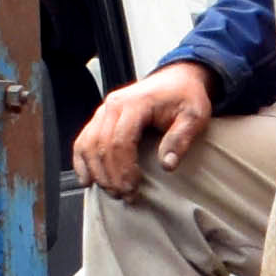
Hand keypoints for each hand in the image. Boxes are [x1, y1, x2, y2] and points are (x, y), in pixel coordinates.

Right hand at [76, 62, 214, 196]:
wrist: (177, 78)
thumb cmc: (185, 97)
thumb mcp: (194, 116)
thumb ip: (181, 138)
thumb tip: (167, 165)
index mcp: (134, 104)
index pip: (120, 141)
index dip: (124, 169)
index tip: (133, 190)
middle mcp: (113, 105)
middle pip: (101, 146)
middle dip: (110, 176)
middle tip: (124, 196)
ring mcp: (103, 111)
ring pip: (87, 144)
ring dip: (97, 172)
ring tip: (111, 192)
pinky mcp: (100, 117)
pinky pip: (82, 140)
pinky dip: (81, 161)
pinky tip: (87, 180)